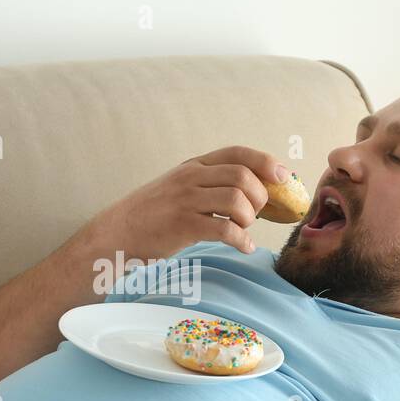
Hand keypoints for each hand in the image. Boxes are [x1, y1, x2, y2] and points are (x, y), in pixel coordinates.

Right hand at [94, 146, 288, 261]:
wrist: (115, 234)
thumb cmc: (151, 215)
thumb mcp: (178, 188)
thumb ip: (209, 185)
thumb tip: (253, 191)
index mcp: (193, 166)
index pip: (237, 153)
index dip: (266, 162)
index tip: (284, 178)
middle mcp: (191, 178)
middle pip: (243, 177)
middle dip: (261, 197)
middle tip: (257, 215)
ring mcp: (185, 200)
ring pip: (237, 201)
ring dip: (249, 219)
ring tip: (243, 230)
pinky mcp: (182, 225)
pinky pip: (225, 229)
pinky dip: (242, 240)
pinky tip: (244, 247)